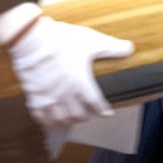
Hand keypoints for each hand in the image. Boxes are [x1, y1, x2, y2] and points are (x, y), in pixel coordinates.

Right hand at [9, 16, 134, 128]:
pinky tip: (51, 120)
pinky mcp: (34, 97)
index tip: (107, 113)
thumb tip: (130, 48)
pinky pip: (41, 117)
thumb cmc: (62, 39)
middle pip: (78, 115)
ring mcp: (48, 97)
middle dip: (85, 117)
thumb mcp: (91, 41)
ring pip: (60, 120)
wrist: (31, 39)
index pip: (95, 103)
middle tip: (87, 114)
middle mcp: (65, 94)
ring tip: (71, 120)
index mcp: (81, 82)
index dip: (103, 110)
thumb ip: (111, 47)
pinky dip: (48, 122)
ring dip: (68, 122)